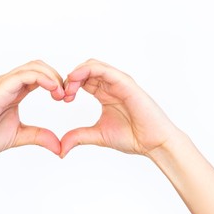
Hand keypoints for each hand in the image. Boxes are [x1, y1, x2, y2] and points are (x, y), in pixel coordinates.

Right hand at [0, 60, 64, 157]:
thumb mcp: (20, 136)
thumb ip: (40, 136)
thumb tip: (59, 146)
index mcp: (15, 91)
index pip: (40, 76)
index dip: (57, 83)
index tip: (67, 98)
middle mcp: (9, 83)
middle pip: (39, 66)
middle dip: (57, 77)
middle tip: (67, 95)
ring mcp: (3, 84)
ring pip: (33, 66)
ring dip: (52, 76)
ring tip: (61, 94)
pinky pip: (23, 75)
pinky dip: (42, 78)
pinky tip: (52, 89)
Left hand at [61, 59, 179, 156]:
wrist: (153, 143)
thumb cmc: (132, 137)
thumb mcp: (97, 135)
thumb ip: (78, 137)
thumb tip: (60, 149)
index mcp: (104, 93)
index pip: (81, 80)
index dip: (68, 86)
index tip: (60, 100)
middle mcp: (111, 85)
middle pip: (84, 70)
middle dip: (69, 79)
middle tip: (62, 95)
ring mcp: (118, 82)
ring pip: (92, 65)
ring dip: (76, 74)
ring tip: (68, 89)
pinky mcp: (125, 83)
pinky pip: (103, 69)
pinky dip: (86, 70)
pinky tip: (75, 79)